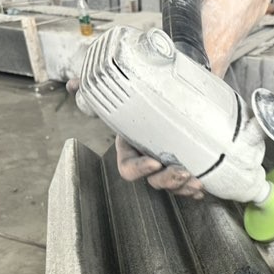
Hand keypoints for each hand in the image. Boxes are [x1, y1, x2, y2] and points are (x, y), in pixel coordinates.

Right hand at [66, 79, 203, 198]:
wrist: (173, 91)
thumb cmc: (146, 95)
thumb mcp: (125, 90)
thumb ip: (98, 87)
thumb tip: (72, 84)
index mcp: (130, 148)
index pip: (128, 167)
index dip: (139, 169)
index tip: (153, 162)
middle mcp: (148, 160)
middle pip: (153, 181)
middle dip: (167, 181)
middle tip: (182, 173)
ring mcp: (167, 165)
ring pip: (172, 185)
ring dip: (183, 187)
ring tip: (197, 183)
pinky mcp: (185, 164)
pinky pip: (187, 184)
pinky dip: (193, 189)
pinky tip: (201, 190)